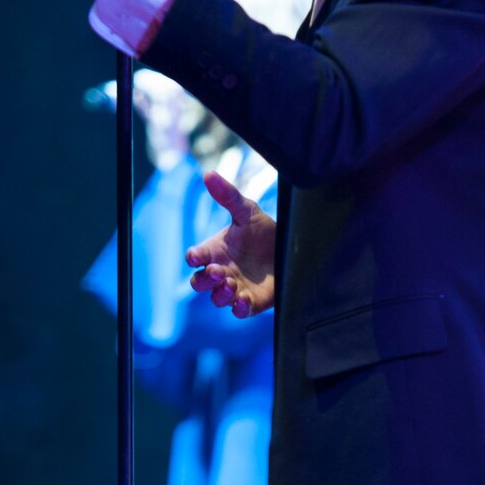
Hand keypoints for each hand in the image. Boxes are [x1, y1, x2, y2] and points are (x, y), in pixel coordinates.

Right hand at [186, 170, 276, 317]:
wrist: (290, 249)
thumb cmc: (263, 231)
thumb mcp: (247, 211)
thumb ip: (228, 196)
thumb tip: (208, 174)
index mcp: (215, 251)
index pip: (196, 257)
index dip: (194, 257)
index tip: (196, 256)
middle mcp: (221, 272)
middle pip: (200, 282)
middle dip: (205, 279)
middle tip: (219, 271)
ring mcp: (234, 288)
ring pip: (216, 298)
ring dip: (220, 294)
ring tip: (232, 284)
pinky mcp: (250, 302)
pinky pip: (238, 311)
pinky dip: (238, 308)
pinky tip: (243, 301)